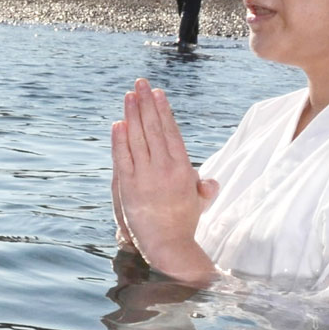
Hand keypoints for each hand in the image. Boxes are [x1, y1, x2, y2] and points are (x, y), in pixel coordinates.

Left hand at [111, 79, 217, 280]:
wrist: (169, 246)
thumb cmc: (183, 224)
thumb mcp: (198, 204)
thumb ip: (204, 189)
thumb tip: (210, 182)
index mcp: (183, 168)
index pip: (171, 132)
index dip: (164, 110)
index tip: (158, 93)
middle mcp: (165, 168)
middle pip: (154, 128)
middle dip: (146, 103)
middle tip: (140, 83)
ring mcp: (146, 176)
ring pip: (138, 138)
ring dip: (133, 114)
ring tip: (129, 95)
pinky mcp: (128, 186)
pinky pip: (123, 157)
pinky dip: (120, 139)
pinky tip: (118, 123)